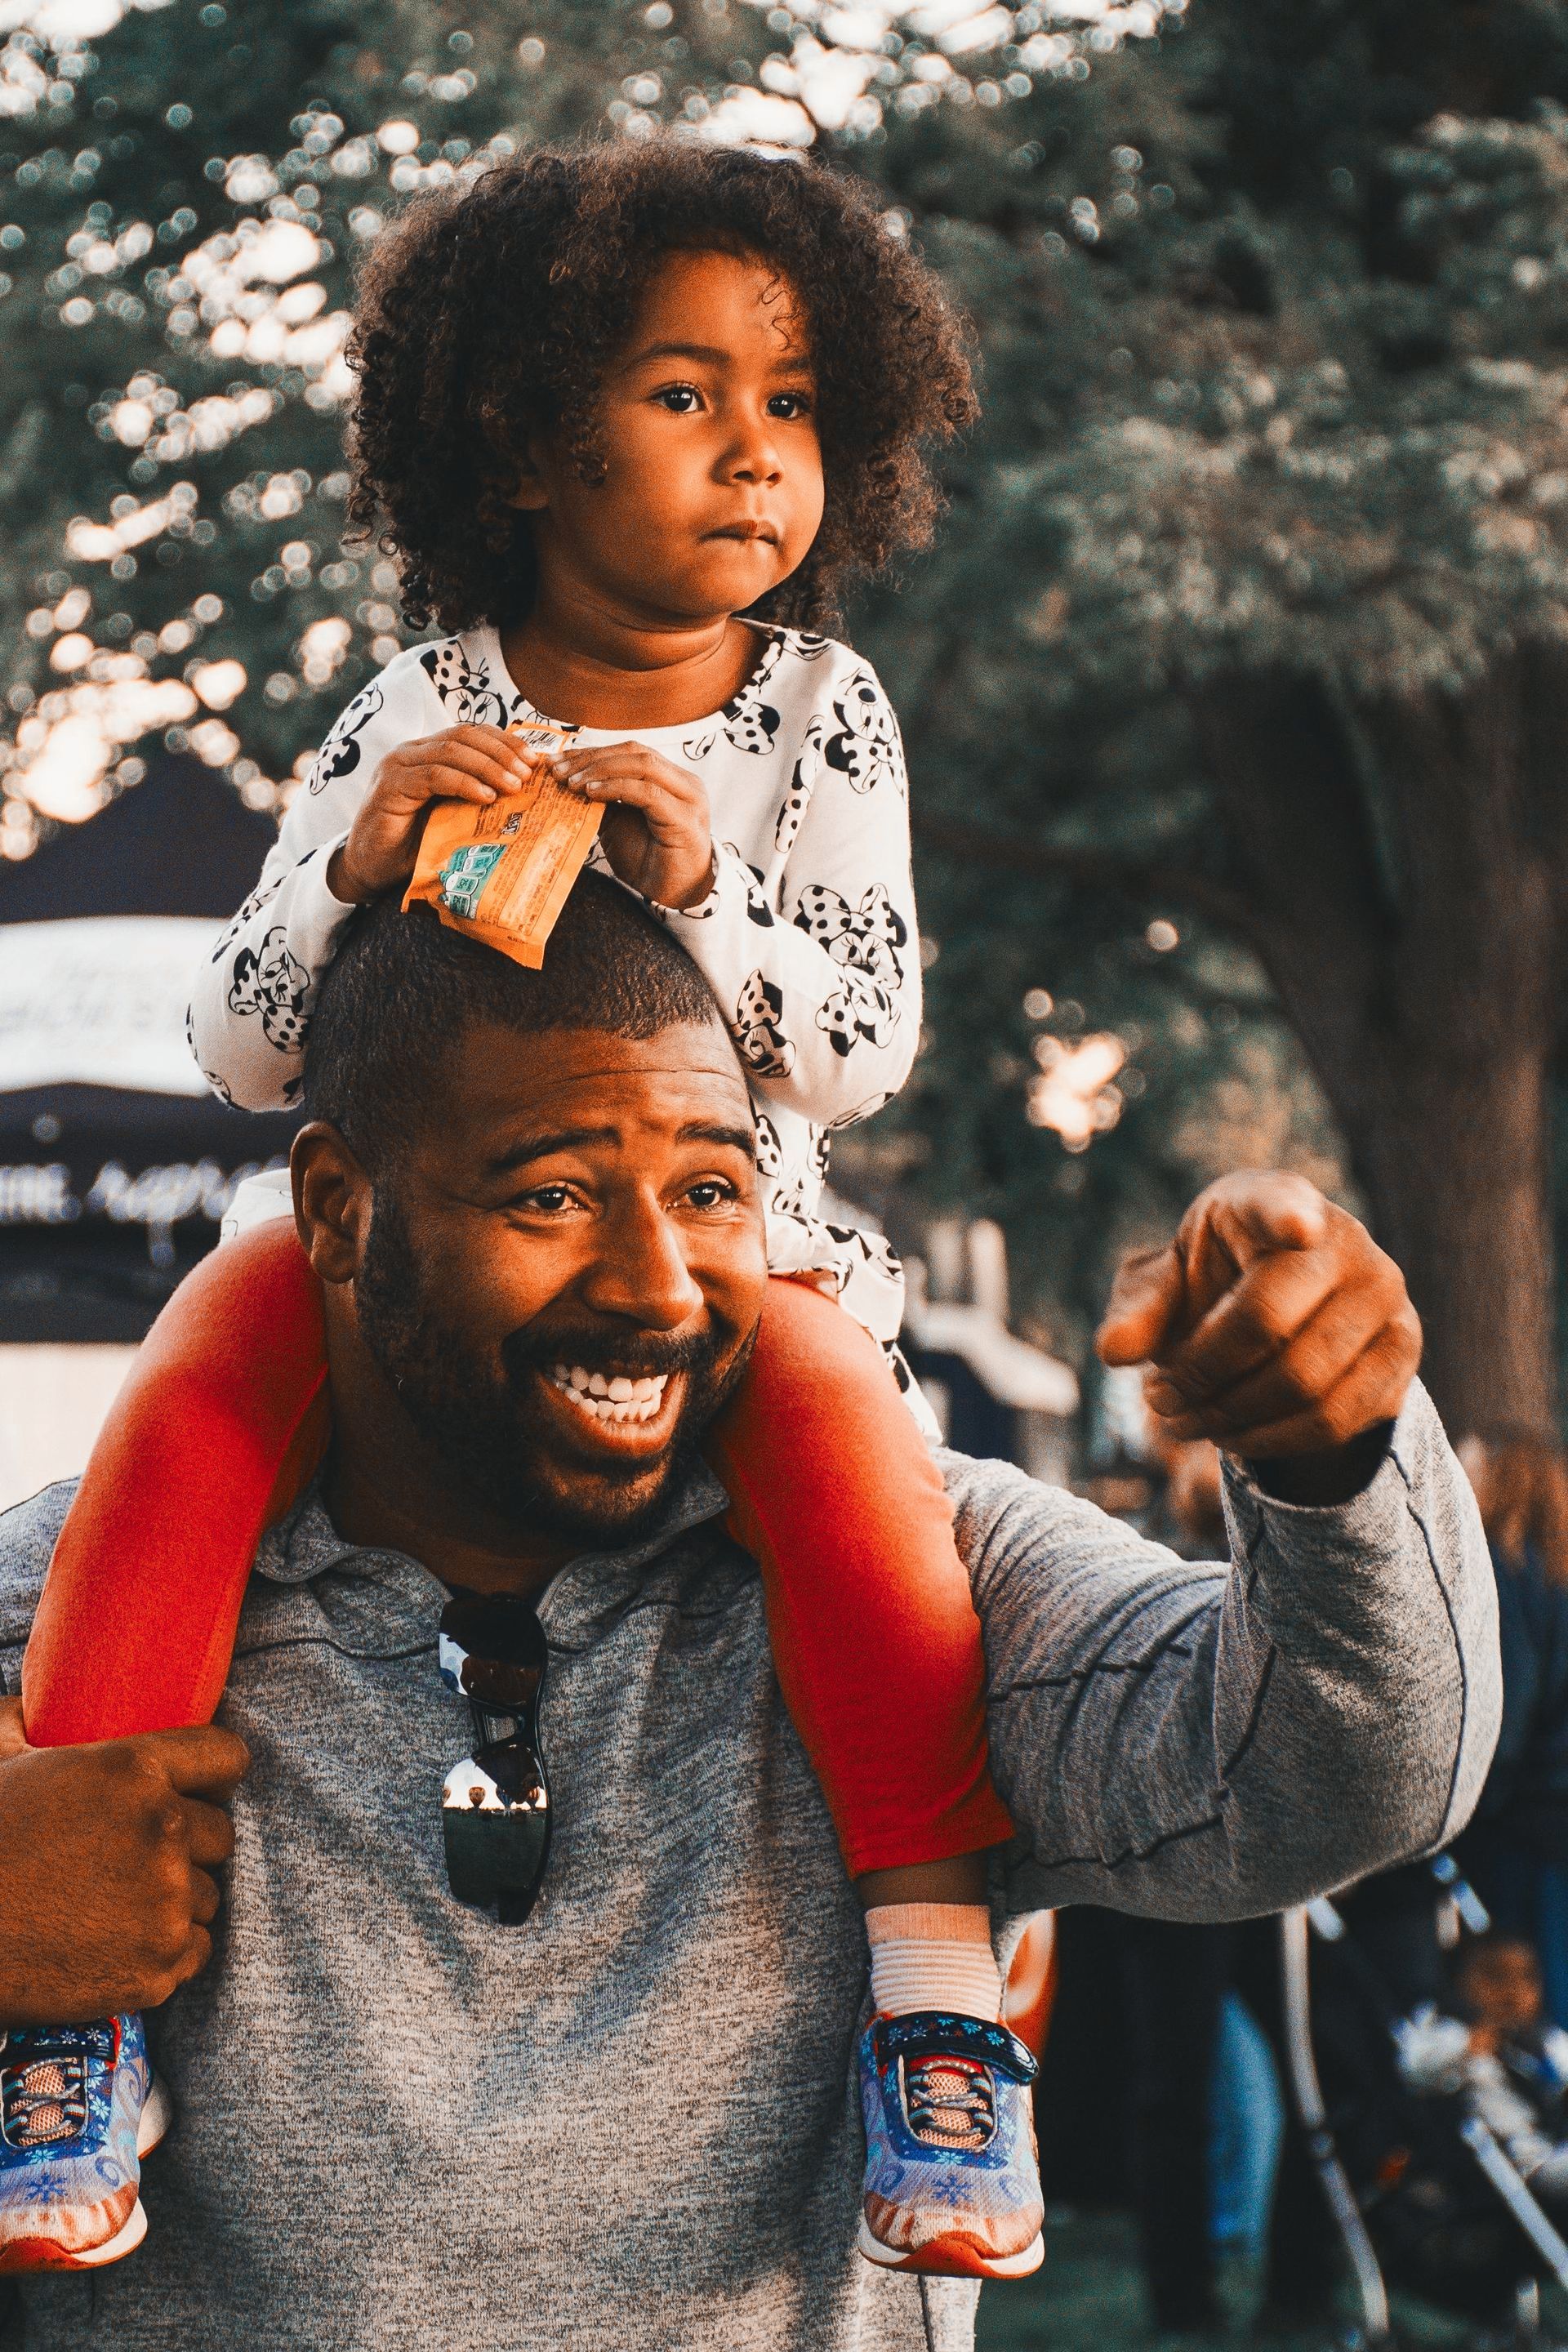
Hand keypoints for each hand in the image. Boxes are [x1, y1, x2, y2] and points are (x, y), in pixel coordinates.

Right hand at [0, 1699, 249, 2024]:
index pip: (226, 1756)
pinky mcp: (158, 1966)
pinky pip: (195, 1950)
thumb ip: (27, 1719)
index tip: (202, 1789)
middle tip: (132, 1859)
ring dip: (173, 1899)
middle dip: (185, 1844)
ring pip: (205, 1895)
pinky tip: (117, 1944)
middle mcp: (162, 1829)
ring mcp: (164, 1902)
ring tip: (113, 1904)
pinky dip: (166, 1950)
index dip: (214, 1774)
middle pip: (219, 1834)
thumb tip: (37, 1702)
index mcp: (131, 1769)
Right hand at [327, 726, 534, 905]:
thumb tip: (524, 793)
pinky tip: (487, 796)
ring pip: (451, 751)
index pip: (471, 733)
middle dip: (502, 752)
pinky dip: (464, 783)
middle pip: (464, 736)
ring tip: (515, 786)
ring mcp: (398, 766)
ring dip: (488, 766)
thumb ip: (476, 797)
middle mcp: (411, 752)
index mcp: (427, 752)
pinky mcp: (390, 787)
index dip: (504, 741)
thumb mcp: (452, 815)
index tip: (534, 759)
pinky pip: (434, 776)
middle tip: (528, 773)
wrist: (371, 869)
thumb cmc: (414, 845)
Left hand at [549, 741, 714, 909]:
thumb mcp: (617, 823)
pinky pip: (648, 793)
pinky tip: (592, 793)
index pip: (630, 752)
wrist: (672, 897)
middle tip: (559, 770)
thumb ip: (602, 799)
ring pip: (643, 765)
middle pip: (635, 752)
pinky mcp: (686, 819)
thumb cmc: (648, 862)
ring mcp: (688, 799)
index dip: (593, 753)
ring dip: (601, 770)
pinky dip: (616, 789)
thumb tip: (567, 779)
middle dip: (593, 758)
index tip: (558, 761)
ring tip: (572, 782)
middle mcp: (684, 783)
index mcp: (671, 779)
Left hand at [1096, 1171, 1420, 1471]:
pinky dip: (1272, 1441)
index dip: (1289, 1217)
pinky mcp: (1402, 1353)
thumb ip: (1138, 1308)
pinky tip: (1233, 1436)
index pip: (1283, 1205)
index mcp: (1274, 1200)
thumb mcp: (1163, 1285)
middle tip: (1159, 1400)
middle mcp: (1345, 1241)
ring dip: (1231, 1417)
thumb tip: (1114, 1351)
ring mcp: (1385, 1296)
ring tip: (1185, 1422)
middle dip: (1201, 1375)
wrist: (1285, 1310)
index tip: (1296, 1229)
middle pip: (1270, 1323)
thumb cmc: (1212, 1284)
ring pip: (1305, 1383)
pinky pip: (1335, 1420)